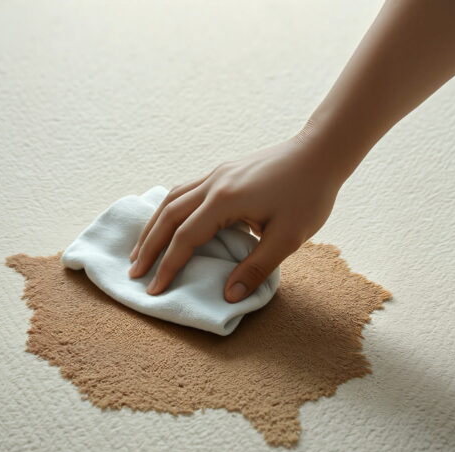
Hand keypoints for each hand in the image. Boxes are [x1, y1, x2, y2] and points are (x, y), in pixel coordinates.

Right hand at [128, 128, 346, 302]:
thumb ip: (256, 267)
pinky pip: (184, 191)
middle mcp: (213, 184)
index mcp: (225, 201)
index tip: (154, 290)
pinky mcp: (224, 172)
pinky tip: (167, 222)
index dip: (168, 266)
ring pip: (172, 199)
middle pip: (168, 216)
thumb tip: (228, 295)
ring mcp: (217, 174)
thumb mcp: (288, 238)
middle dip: (149, 246)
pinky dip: (169, 210)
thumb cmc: (309, 195)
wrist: (321, 152)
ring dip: (154, 226)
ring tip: (141, 250)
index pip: (185, 237)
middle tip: (133, 272)